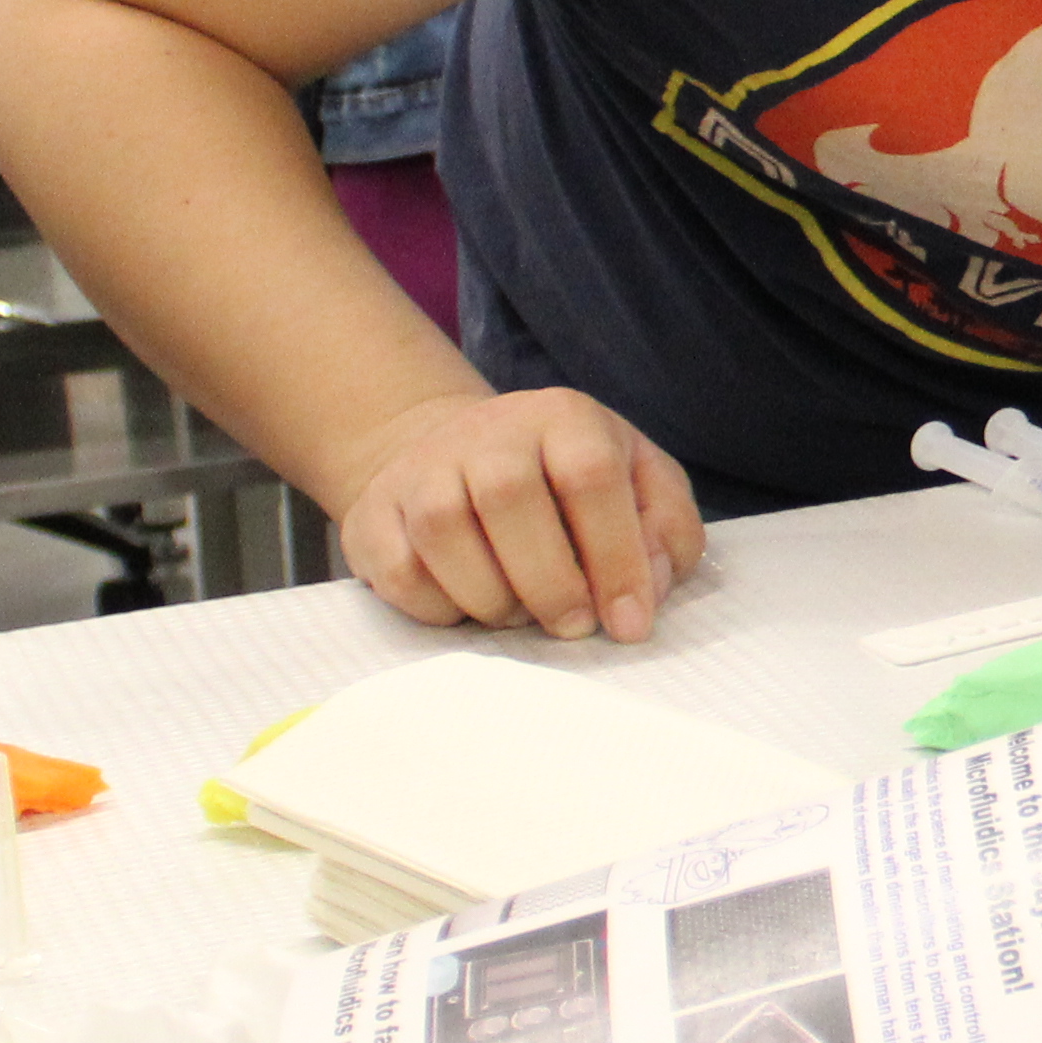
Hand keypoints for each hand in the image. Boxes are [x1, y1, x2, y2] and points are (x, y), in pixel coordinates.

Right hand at [334, 387, 705, 640]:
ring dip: (492, 598)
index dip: (615, 557)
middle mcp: (488, 431)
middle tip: (572, 626)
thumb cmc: (567, 483)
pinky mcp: (375, 512)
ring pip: (445, 534)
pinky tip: (469, 606)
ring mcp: (423, 468)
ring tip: (520, 614)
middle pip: (510, 499)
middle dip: (551, 583)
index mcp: (564, 416)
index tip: (629, 622)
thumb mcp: (638, 484)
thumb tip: (649, 587)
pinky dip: (441, 608)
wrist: (458, 455)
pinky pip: (401, 571)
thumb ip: (666, 530)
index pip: (591, 476)